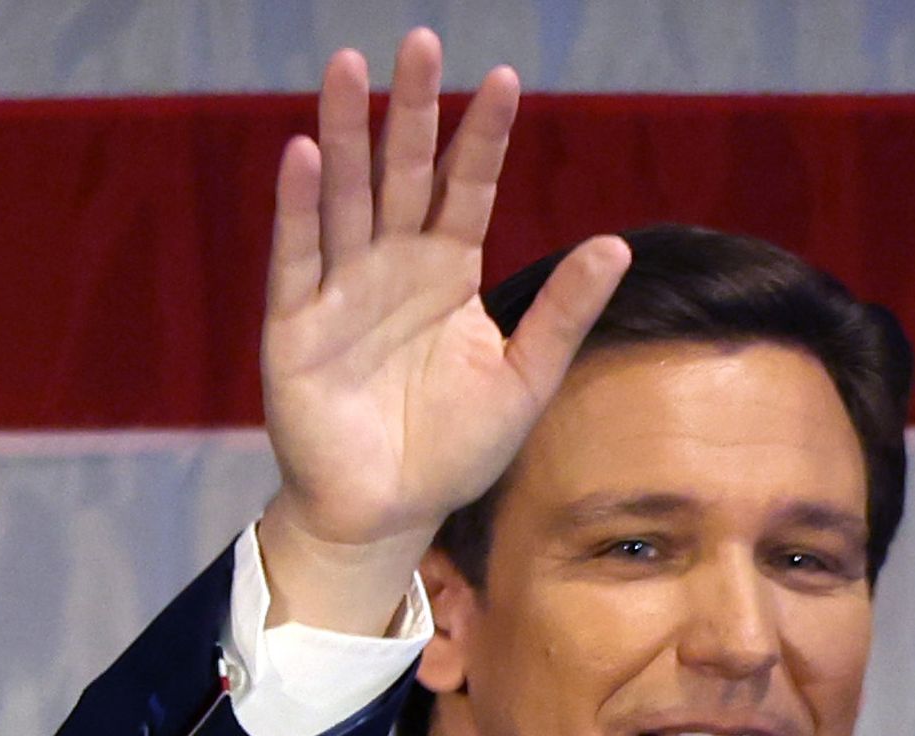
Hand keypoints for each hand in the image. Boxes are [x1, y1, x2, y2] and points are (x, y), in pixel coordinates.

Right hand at [257, 28, 629, 632]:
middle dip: (409, 109)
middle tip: (418, 41)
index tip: (505, 79)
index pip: (466, 187)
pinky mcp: (295, 325)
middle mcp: (392, 265)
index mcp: (447, 272)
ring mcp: (341, 289)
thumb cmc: (456, 448)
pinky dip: (298, 206)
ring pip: (344, 195)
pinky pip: (297, 255)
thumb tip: (619, 244)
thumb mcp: (524, 379)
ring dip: (344, 132)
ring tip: (348, 67)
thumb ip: (563, 313)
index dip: (483, 136)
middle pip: (400, 171)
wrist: (390, 511)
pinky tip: (303, 152)